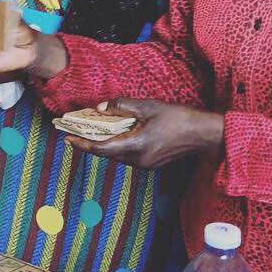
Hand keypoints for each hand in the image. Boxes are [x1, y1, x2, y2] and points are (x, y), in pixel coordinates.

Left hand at [62, 99, 224, 168]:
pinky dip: (116, 145)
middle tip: (73, 132)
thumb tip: (99, 108)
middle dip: (88, 143)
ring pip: (116, 155)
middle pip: (106, 153)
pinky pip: (126, 155)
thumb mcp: (148, 106)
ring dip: (102, 144)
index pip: (101, 148)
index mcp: (136, 146)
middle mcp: (138, 160)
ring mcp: (145, 164)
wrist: (204, 134)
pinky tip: (112, 135)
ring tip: (89, 132)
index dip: (82, 144)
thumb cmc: (179, 118)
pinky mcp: (150, 164)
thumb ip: (121, 106)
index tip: (67, 138)